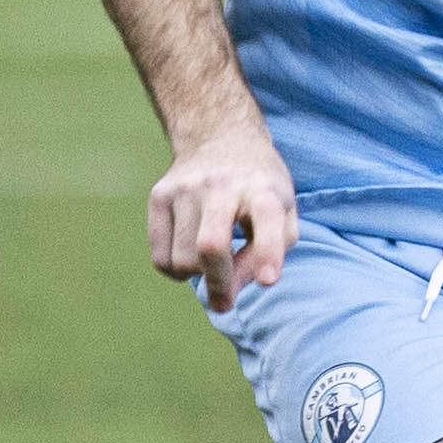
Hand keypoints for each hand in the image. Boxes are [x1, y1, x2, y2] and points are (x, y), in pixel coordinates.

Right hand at [147, 119, 296, 311]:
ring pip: (182, 259)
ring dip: (198, 276)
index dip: (267, 253)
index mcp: (262, 188)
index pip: (267, 218)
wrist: (220, 138)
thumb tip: (234, 291)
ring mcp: (185, 188)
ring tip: (212, 266)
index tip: (268, 281)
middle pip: (210, 246)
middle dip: (219, 283)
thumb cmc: (259, 188)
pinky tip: (191, 259)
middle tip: (225, 304)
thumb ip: (271, 252)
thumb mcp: (283, 212)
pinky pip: (160, 257)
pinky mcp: (159, 195)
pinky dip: (176, 271)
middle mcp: (222, 185)